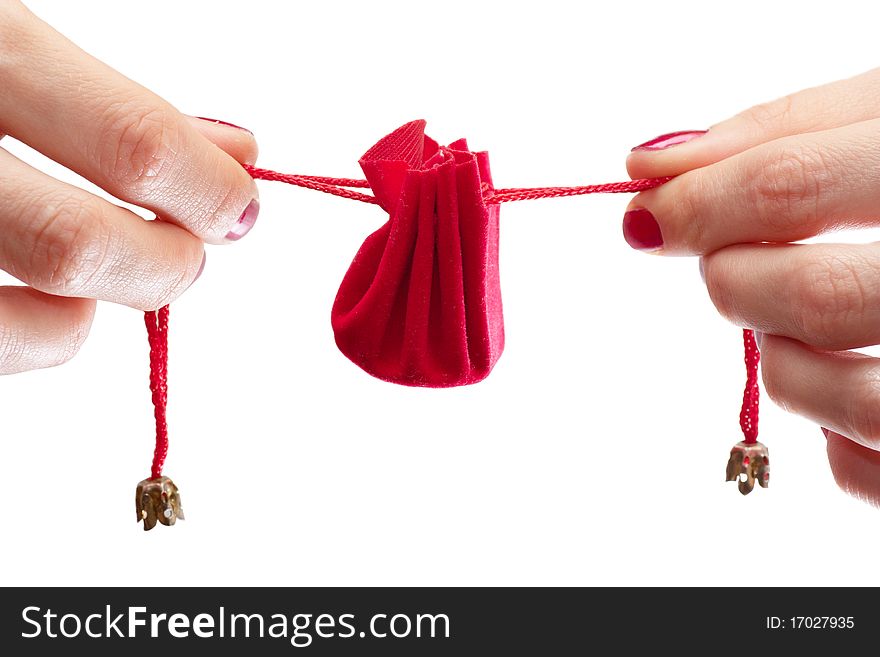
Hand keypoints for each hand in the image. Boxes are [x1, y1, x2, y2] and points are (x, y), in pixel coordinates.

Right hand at [0, 1, 258, 373]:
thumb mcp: (10, 43)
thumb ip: (116, 105)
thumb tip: (238, 153)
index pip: (135, 144)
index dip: (211, 192)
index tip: (237, 206)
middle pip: (85, 248)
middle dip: (170, 262)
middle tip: (188, 249)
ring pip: (40, 324)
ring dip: (106, 308)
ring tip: (116, 272)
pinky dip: (44, 336)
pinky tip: (46, 299)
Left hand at [625, 67, 879, 505]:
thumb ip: (787, 131)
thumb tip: (650, 165)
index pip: (793, 183)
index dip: (699, 201)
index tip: (649, 214)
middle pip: (816, 296)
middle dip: (737, 279)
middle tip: (732, 262)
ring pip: (849, 399)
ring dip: (784, 359)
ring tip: (797, 320)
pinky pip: (866, 469)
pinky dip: (831, 432)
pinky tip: (853, 375)